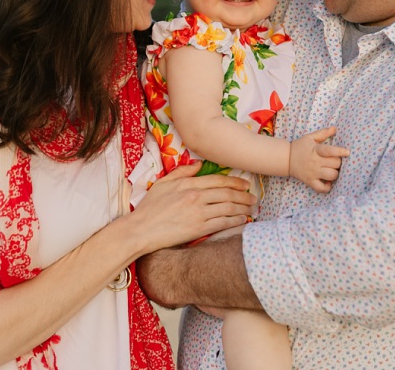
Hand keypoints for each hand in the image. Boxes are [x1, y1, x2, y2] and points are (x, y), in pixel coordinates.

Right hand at [126, 163, 254, 253]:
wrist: (141, 230)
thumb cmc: (150, 207)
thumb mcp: (163, 183)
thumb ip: (181, 172)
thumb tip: (198, 164)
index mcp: (188, 184)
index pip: (217, 180)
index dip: (234, 181)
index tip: (245, 184)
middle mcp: (196, 196)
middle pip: (227, 193)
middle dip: (243, 195)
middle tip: (253, 197)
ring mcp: (198, 213)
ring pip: (228, 207)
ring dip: (243, 208)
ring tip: (251, 208)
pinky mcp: (199, 229)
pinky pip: (223, 223)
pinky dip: (235, 221)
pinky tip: (242, 220)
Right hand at [289, 127, 348, 192]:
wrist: (285, 159)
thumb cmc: (299, 147)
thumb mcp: (310, 137)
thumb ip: (323, 133)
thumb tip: (334, 128)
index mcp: (316, 150)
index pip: (330, 151)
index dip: (340, 151)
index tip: (347, 152)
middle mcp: (315, 162)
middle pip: (335, 164)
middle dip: (338, 162)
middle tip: (335, 161)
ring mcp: (313, 173)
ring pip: (331, 175)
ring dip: (335, 173)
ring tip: (332, 170)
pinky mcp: (310, 181)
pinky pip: (322, 188)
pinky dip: (327, 187)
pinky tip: (328, 182)